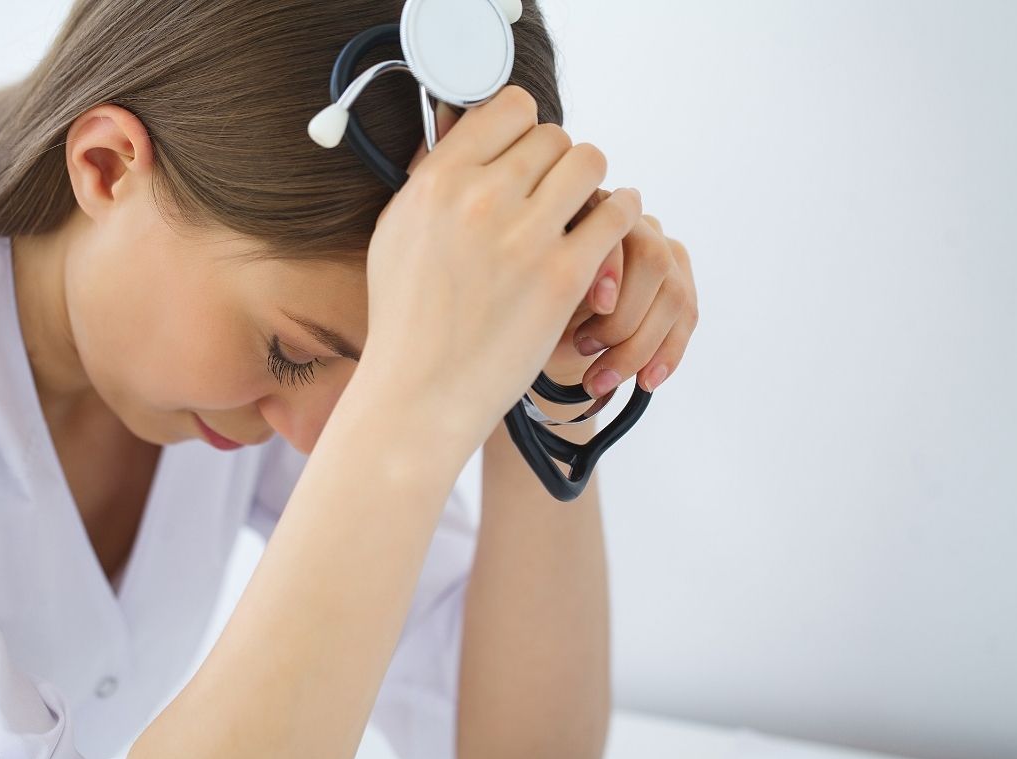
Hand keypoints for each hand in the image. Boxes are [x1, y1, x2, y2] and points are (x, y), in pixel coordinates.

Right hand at [364, 86, 639, 443]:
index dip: (522, 128)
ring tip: (585, 205)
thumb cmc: (406, 320)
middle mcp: (479, 198)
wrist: (421, 393)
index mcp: (436, 181)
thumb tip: (455, 126)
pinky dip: (620, 214)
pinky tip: (611, 227)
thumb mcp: (396, 232)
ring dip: (592, 180)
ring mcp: (523, 236)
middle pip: (552, 135)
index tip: (524, 154)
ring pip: (590, 161)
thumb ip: (428, 177)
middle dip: (556, 162)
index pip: (506, 108)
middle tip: (553, 193)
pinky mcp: (562, 275)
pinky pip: (617, 213)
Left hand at [542, 188, 698, 400]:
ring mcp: (662, 251)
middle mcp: (631, 223)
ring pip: (674, 295)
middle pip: (653, 260)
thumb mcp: (532, 298)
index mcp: (587, 211)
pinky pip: (686, 318)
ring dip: (639, 347)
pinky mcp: (679, 283)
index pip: (614, 227)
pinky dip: (666, 354)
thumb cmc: (531, 311)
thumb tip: (599, 298)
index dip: (611, 266)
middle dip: (624, 317)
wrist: (544, 337)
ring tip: (600, 379)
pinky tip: (646, 380)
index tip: (597, 306)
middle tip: (584, 350)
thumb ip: (557, 285)